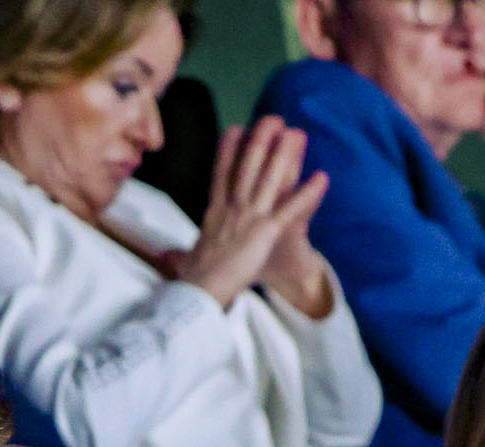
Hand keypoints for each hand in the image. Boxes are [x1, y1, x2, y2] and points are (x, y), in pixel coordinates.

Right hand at [177, 117, 327, 309]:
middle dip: (261, 140)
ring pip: (269, 178)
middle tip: (272, 119)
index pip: (221, 174)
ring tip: (296, 133)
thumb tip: (162, 257)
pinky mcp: (265, 232)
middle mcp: (232, 208)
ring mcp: (249, 217)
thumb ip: (178, 254)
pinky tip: (322, 178)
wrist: (201, 289)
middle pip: (247, 166)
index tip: (235, 129)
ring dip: (284, 154)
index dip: (228, 150)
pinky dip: (307, 193)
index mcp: (214, 212)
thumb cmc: (193, 279)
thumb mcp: (184, 260)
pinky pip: (290, 209)